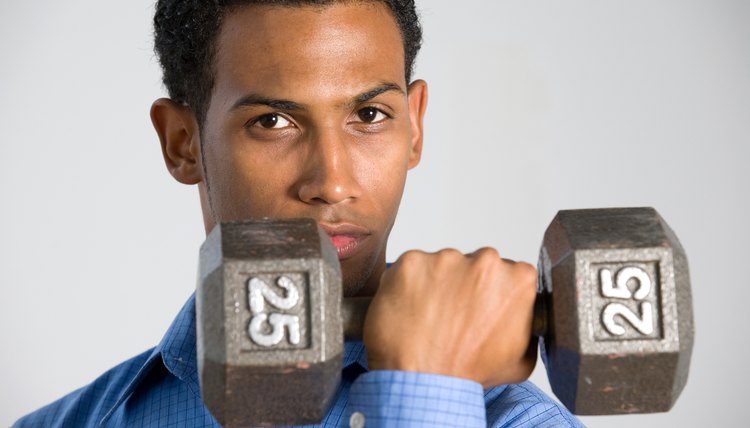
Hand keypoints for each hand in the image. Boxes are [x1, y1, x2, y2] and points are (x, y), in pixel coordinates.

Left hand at [363, 248, 537, 387]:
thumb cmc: (468, 374)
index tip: (481, 307)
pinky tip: (409, 311)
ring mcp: (446, 258)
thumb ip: (528, 327)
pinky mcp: (411, 262)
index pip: (508, 272)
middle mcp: (485, 261)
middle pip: (475, 264)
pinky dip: (407, 286)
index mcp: (518, 278)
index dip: (493, 292)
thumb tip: (526, 319)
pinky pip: (410, 268)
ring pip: (441, 265)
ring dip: (435, 285)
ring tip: (428, 319)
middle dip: (465, 285)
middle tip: (452, 317)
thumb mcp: (521, 360)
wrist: (423, 383)